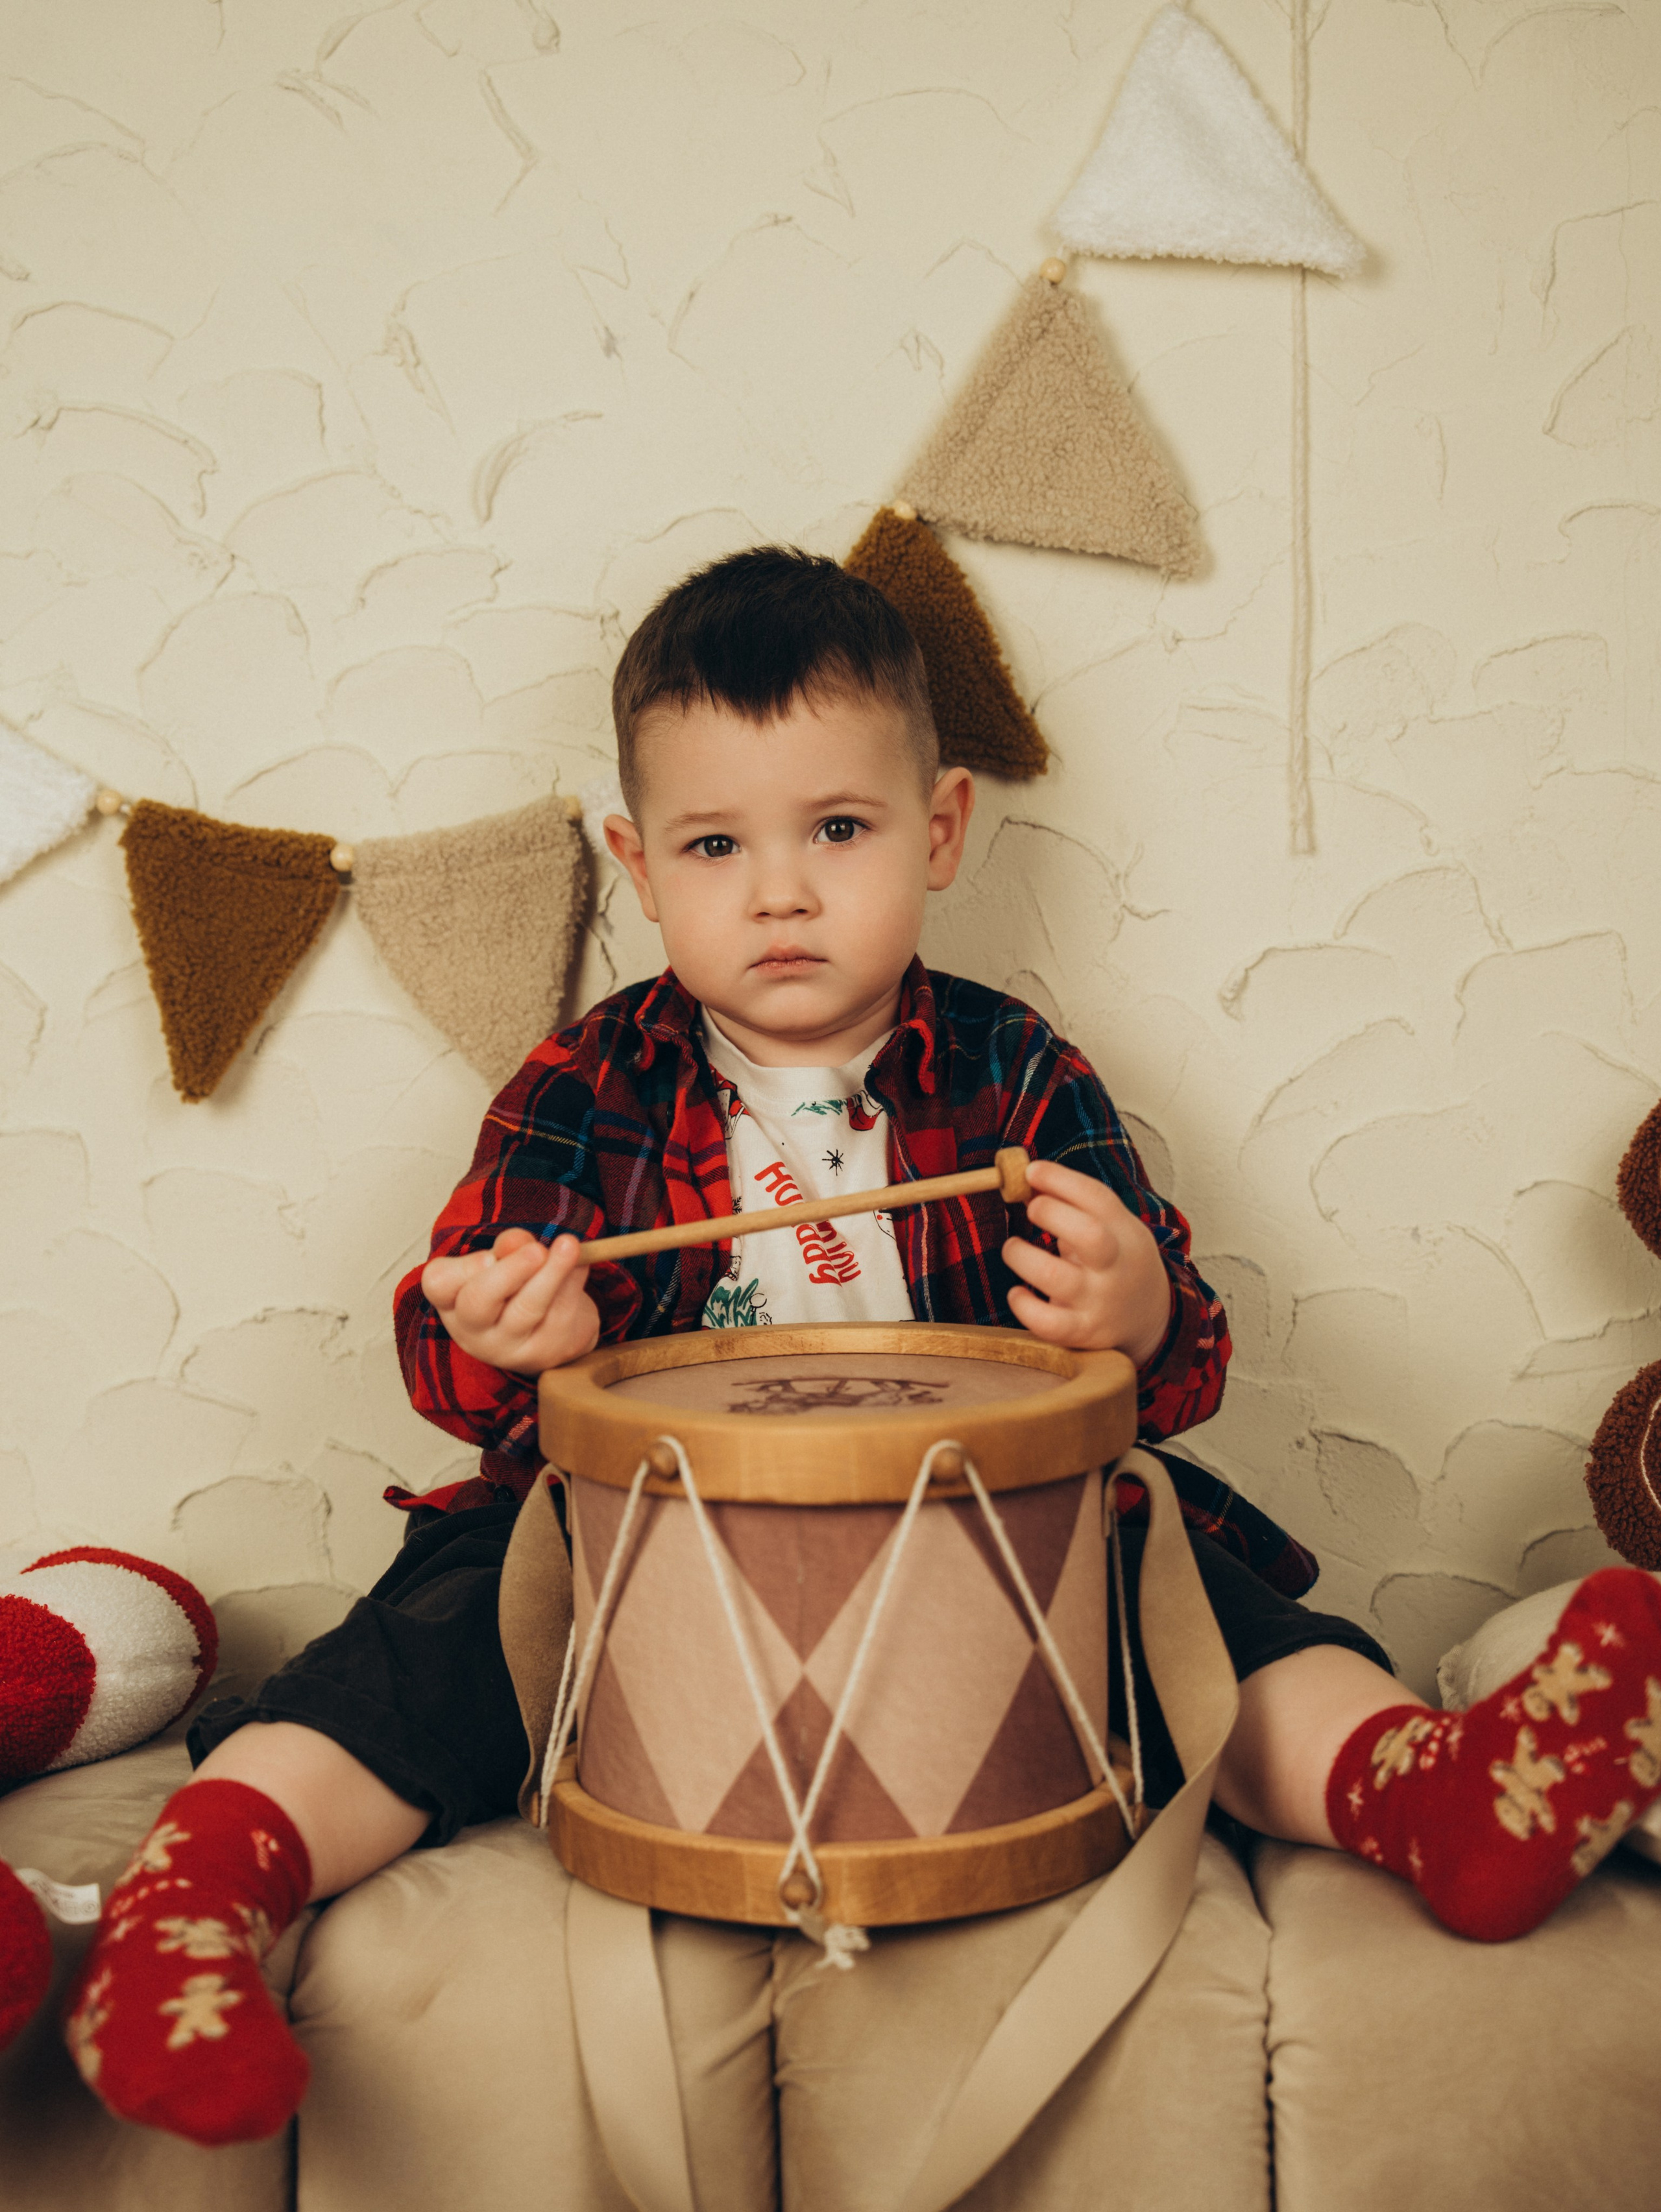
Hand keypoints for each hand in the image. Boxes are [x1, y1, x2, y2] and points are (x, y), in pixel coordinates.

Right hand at [421, 1228, 599, 1375]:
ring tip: (570, 1245)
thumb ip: (507, 1247)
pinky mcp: (545, 1353)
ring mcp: (508, 1349)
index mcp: (453, 1302)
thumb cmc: (515, 1290)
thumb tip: (517, 1241)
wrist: (550, 1335)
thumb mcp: (504, 1263)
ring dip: (552, 1273)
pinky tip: (582, 1264)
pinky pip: (561, 1313)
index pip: (439, 1284)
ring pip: (526, 1309)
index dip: (462, 1269)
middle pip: (478, 1302)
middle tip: (537, 1250)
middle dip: (510, 1271)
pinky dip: (574, 1282)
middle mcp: (473, 1331)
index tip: (488, 1257)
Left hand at [1003, 1159, 1172, 1364]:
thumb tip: (1031, 1178)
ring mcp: (1100, 1302)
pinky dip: (1023, 1306)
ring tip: (1014, 1248)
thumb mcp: (1115, 1229)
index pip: (1099, 1199)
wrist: (1153, 1320)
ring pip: (1056, 1277)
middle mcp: (1116, 1268)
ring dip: (1023, 1256)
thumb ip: (1080, 1206)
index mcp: (1126, 1235)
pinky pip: (1048, 1323)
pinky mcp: (1083, 1333)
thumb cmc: (1119, 1263)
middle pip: (1088, 1235)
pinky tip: (1018, 1293)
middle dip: (1051, 1213)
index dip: (1061, 1179)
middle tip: (1032, 1208)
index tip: (1032, 1171)